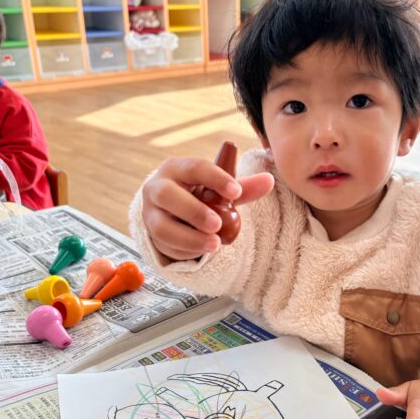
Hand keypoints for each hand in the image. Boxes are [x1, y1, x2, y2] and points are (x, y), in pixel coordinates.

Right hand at [142, 156, 273, 260]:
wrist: (172, 211)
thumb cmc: (199, 194)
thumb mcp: (219, 189)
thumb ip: (243, 187)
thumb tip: (269, 180)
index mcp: (177, 168)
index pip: (194, 167)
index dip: (215, 178)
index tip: (235, 192)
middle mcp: (157, 187)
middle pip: (167, 195)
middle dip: (194, 211)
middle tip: (218, 225)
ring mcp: (150, 213)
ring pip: (161, 226)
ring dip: (189, 238)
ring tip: (215, 244)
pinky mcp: (151, 235)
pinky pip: (164, 246)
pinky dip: (185, 251)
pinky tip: (202, 251)